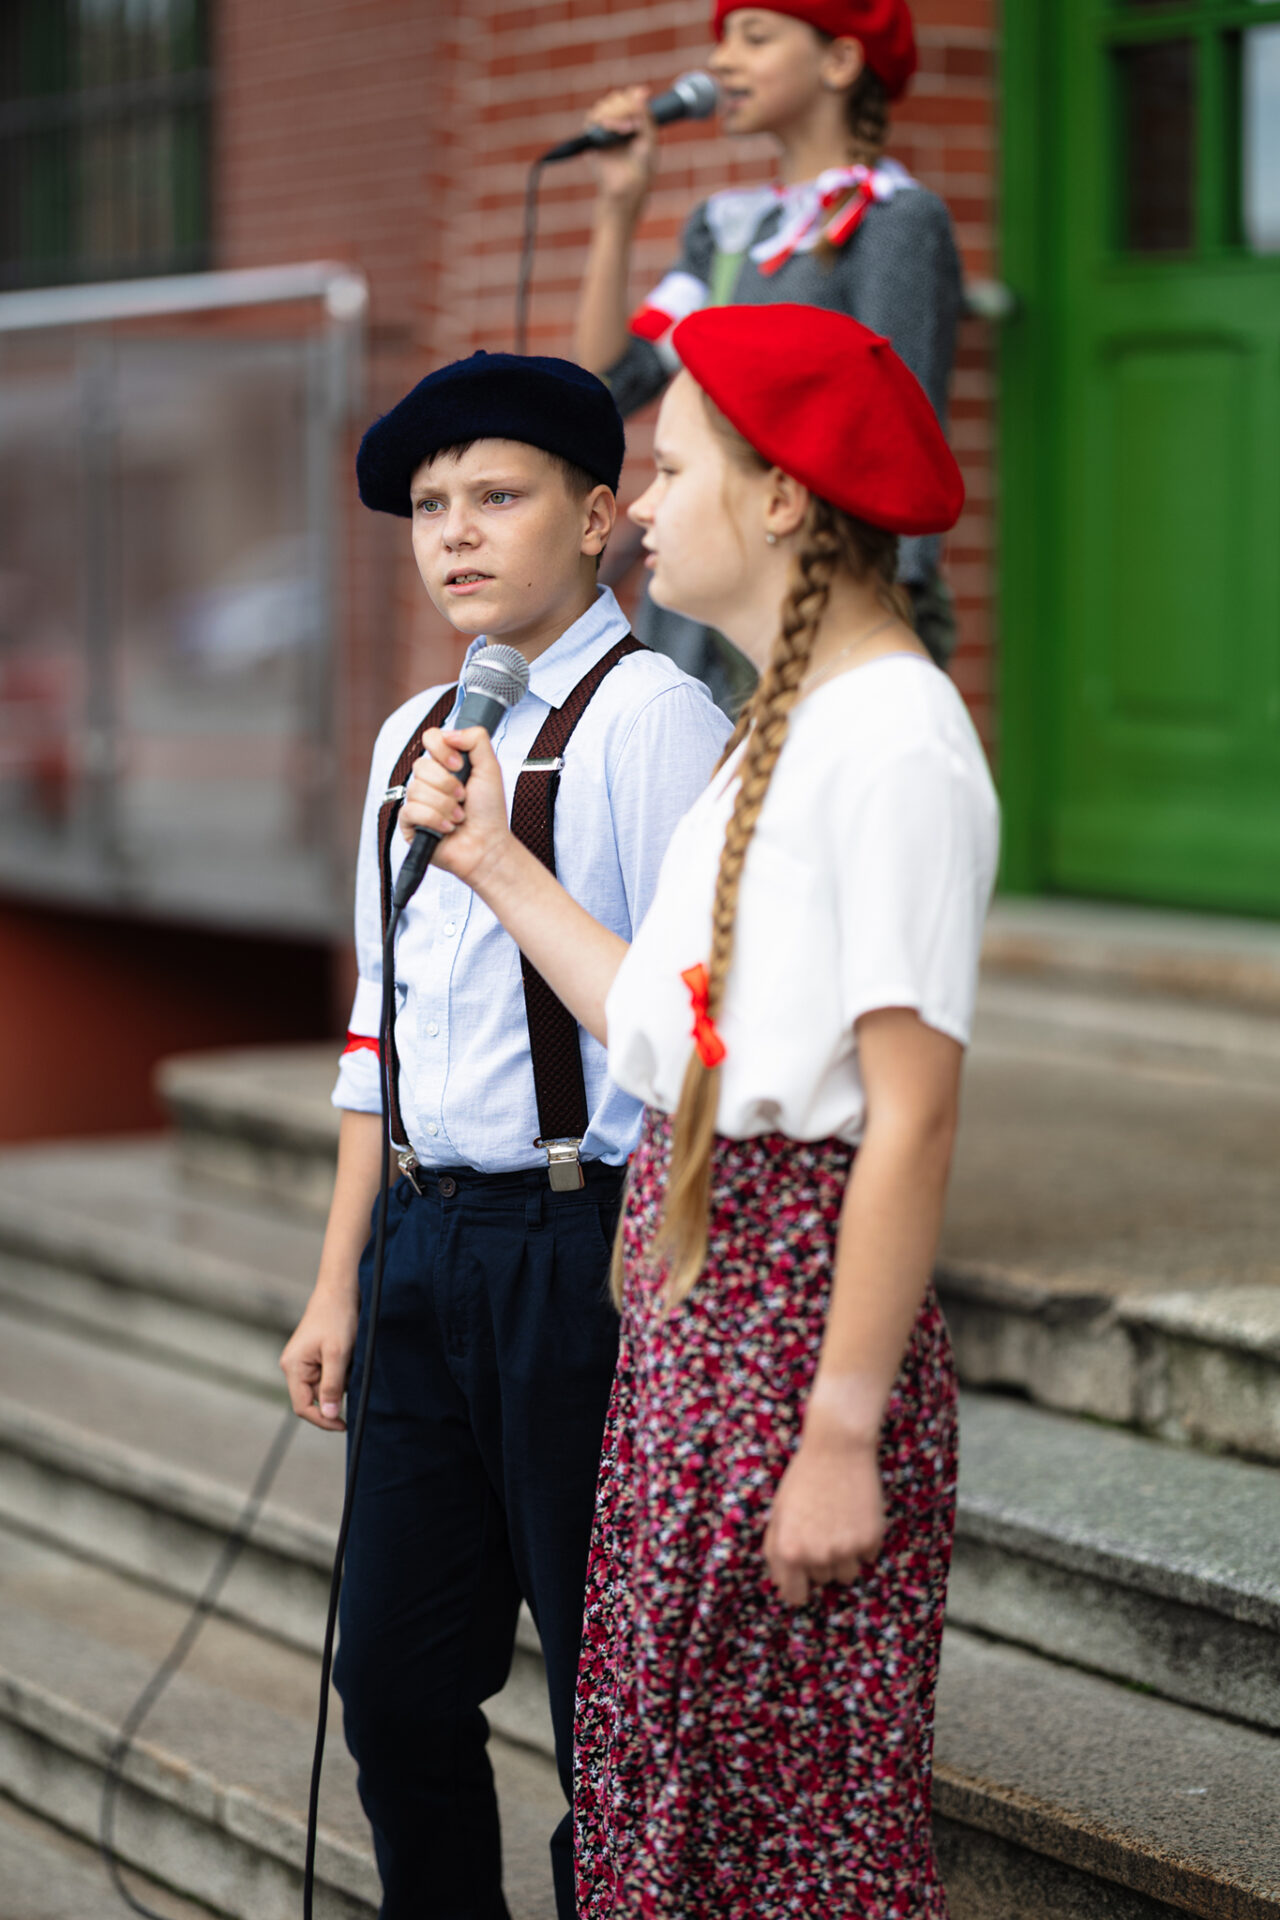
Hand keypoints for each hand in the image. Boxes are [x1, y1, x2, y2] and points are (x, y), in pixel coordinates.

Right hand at [280, 1287, 358, 1431]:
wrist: (341, 1289)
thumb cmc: (337, 1317)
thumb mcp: (338, 1354)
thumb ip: (332, 1386)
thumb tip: (329, 1414)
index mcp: (292, 1367)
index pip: (303, 1406)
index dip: (323, 1420)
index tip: (344, 1425)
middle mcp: (293, 1366)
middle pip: (314, 1397)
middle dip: (336, 1394)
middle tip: (353, 1379)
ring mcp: (304, 1361)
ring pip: (325, 1386)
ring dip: (342, 1381)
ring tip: (352, 1360)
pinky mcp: (315, 1356)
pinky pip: (329, 1374)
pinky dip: (343, 1371)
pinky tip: (350, 1355)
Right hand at [400, 724, 511, 887]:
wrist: (488, 845)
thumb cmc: (489, 811)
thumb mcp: (490, 767)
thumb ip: (476, 739)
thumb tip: (449, 733)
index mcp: (445, 764)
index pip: (430, 738)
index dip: (443, 751)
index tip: (460, 767)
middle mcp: (429, 780)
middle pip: (421, 765)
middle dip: (448, 785)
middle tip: (464, 798)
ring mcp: (417, 801)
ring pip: (417, 790)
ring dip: (445, 806)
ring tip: (459, 817)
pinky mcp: (409, 823)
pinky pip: (410, 811)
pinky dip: (434, 820)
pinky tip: (447, 829)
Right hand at [585, 86, 657, 209]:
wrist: (628, 187)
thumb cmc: (642, 169)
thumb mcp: (650, 139)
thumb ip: (646, 116)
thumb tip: (641, 92)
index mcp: (633, 122)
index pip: (630, 97)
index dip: (634, 95)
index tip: (644, 95)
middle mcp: (618, 123)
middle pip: (616, 98)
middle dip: (626, 105)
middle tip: (634, 124)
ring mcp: (604, 130)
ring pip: (604, 105)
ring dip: (616, 112)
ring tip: (625, 130)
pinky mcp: (592, 138)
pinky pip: (592, 118)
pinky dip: (603, 119)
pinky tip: (613, 129)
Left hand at [763, 1430, 884, 1607]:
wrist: (838, 1449)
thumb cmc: (803, 1479)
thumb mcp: (778, 1513)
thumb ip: (776, 1550)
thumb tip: (783, 1584)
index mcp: (788, 1551)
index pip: (794, 1595)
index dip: (798, 1586)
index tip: (803, 1579)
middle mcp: (816, 1556)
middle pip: (822, 1580)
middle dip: (821, 1560)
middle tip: (821, 1527)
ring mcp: (845, 1550)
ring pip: (847, 1574)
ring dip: (844, 1556)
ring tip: (839, 1523)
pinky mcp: (871, 1540)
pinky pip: (868, 1557)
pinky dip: (864, 1541)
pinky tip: (856, 1515)